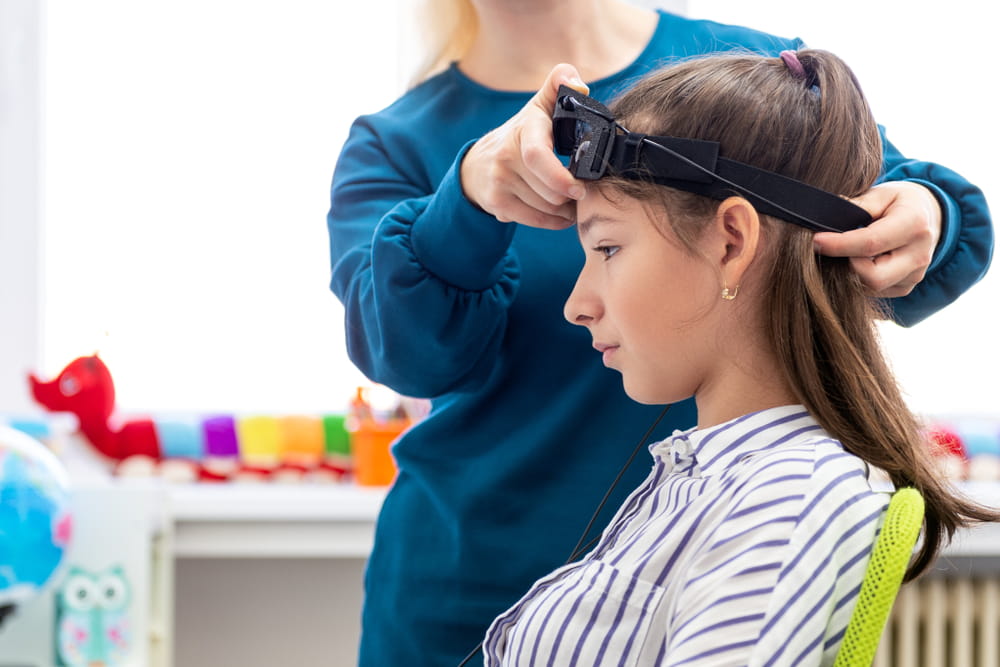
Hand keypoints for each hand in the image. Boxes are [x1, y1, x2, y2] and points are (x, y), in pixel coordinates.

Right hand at [460, 64, 589, 228]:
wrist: (477, 165)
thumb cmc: (520, 135)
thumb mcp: (537, 108)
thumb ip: (559, 86)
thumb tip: (578, 85)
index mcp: (523, 130)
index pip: (537, 156)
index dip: (561, 177)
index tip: (580, 187)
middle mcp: (506, 156)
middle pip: (551, 191)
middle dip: (572, 196)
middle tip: (583, 191)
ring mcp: (498, 182)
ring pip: (547, 208)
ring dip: (566, 209)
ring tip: (571, 200)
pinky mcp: (496, 205)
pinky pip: (536, 221)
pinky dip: (555, 221)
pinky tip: (560, 212)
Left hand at [813, 181, 941, 297]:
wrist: (927, 216)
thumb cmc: (898, 202)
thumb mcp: (881, 194)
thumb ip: (856, 206)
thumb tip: (823, 217)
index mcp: (914, 224)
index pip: (871, 243)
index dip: (839, 245)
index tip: (815, 241)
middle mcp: (919, 254)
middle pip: (873, 276)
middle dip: (846, 265)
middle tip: (829, 249)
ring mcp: (914, 275)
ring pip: (871, 287)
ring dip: (850, 273)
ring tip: (842, 253)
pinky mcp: (906, 287)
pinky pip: (874, 292)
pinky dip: (858, 280)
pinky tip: (854, 262)